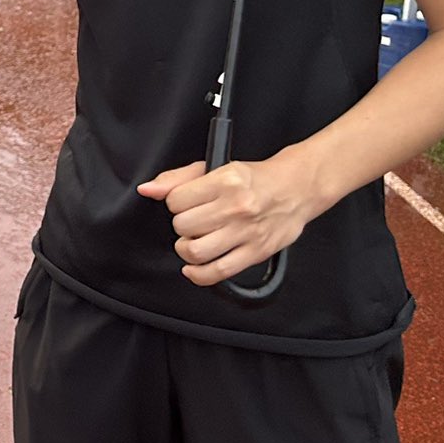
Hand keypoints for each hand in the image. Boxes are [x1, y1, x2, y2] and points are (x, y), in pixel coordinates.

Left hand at [138, 152, 324, 286]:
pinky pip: (218, 272)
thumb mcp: (215, 167)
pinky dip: (199, 275)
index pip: (176, 200)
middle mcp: (235, 207)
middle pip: (184, 226)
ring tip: (192, 242)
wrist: (296, 189)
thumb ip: (177, 178)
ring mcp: (246, 232)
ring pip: (196, 251)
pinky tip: (194, 268)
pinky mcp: (256, 252)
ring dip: (186, 249)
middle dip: (181, 225)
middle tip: (192, 222)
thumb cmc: (255, 179)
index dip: (175, 203)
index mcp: (224, 181)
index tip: (185, 203)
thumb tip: (147, 190)